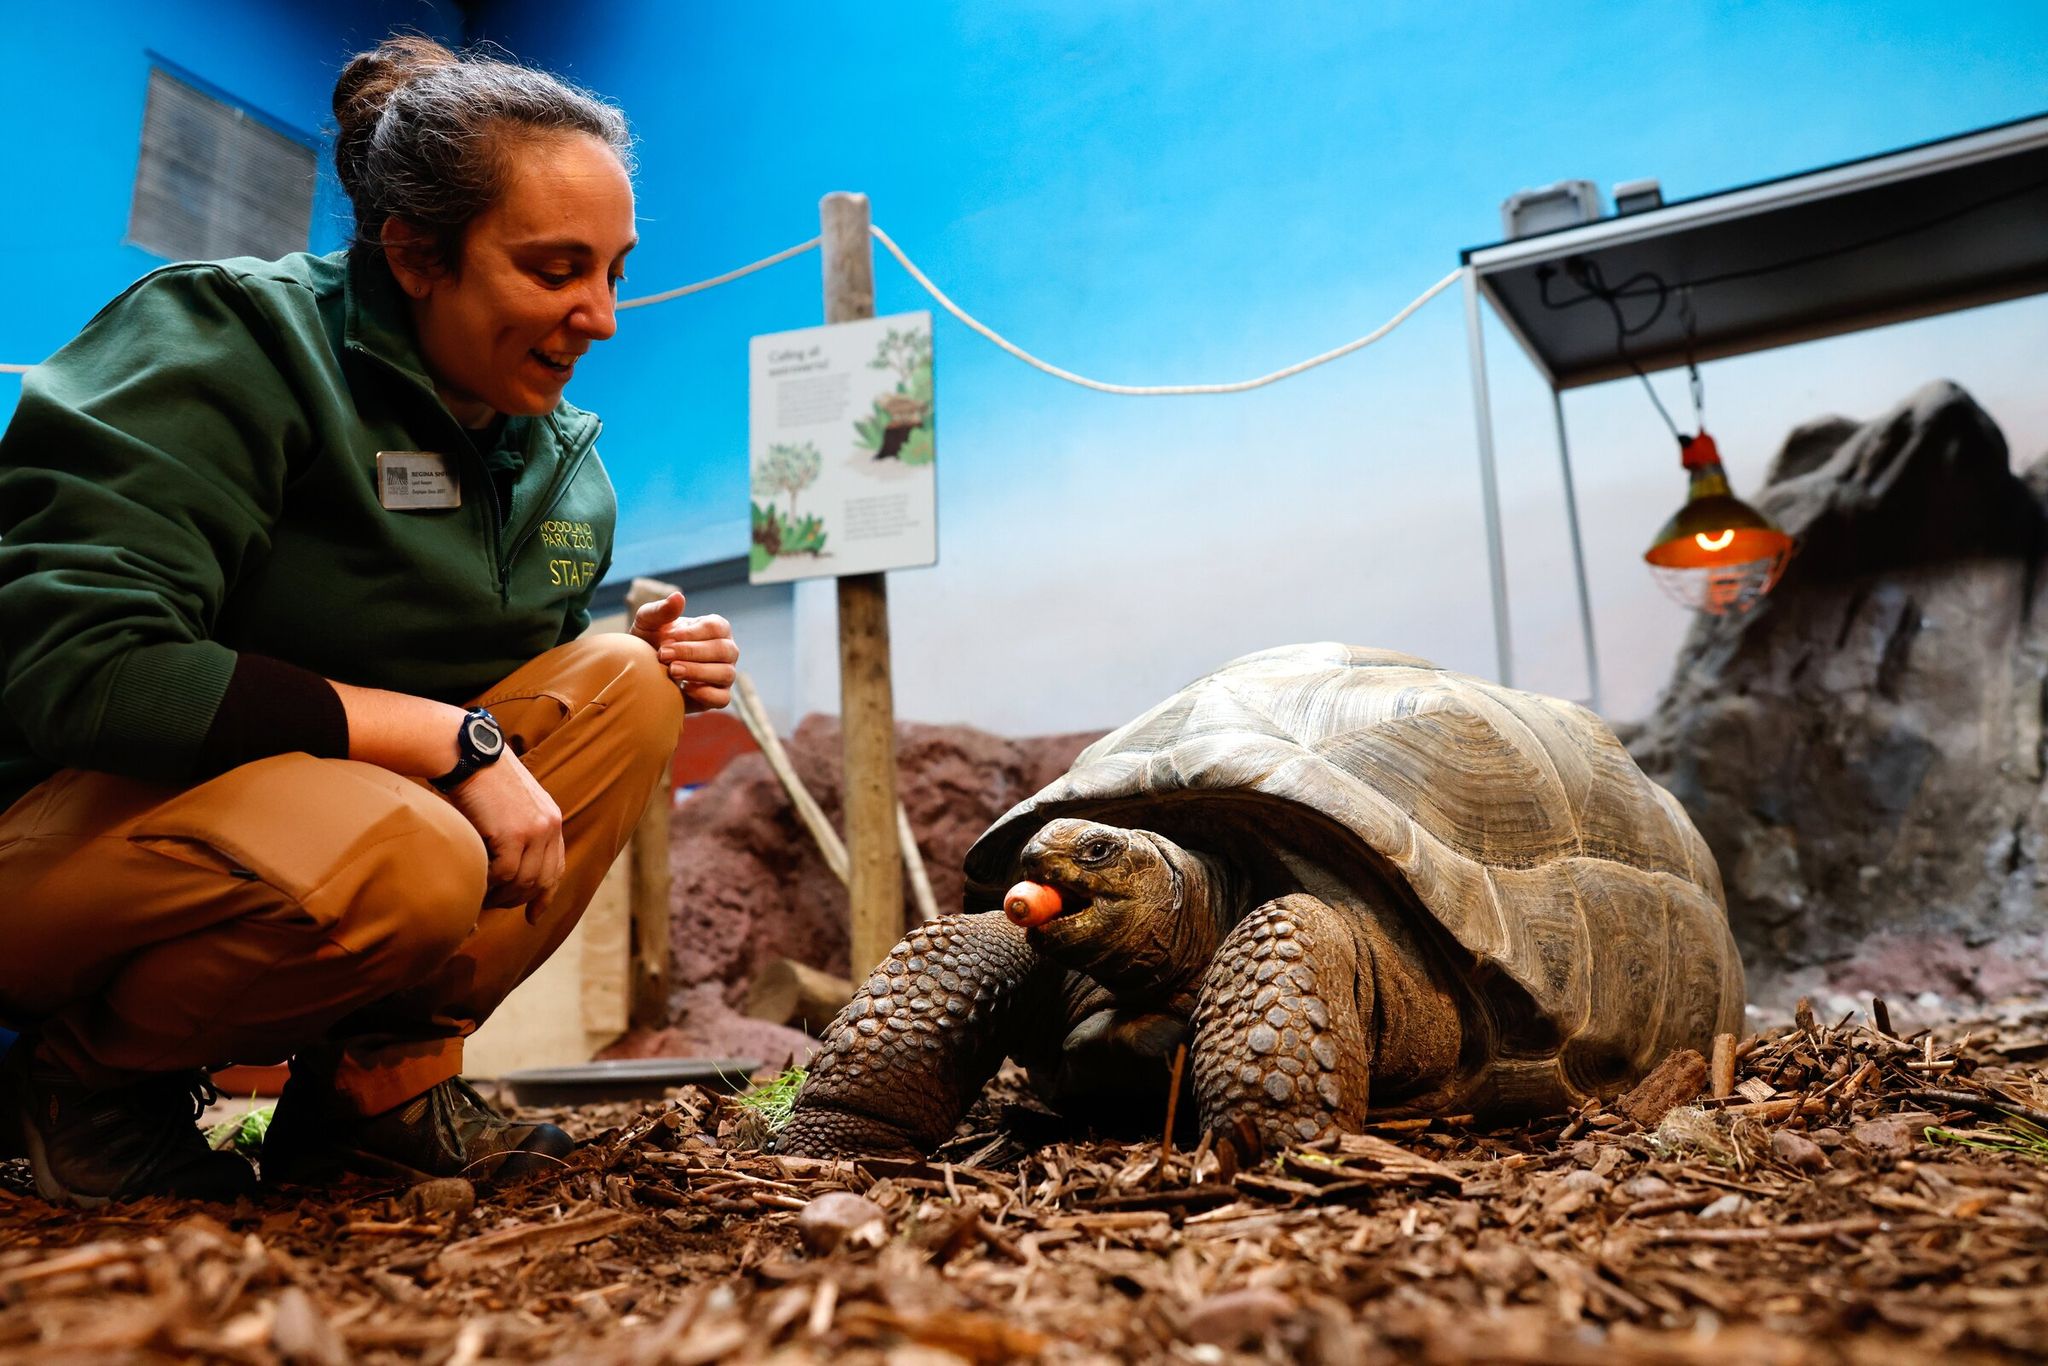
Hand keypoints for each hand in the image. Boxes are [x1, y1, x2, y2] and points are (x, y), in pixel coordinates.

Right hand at [444, 747, 564, 908]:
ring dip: (500, 895)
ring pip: (521, 881)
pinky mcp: (513, 834)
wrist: (468, 753)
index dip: (545, 896)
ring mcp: (534, 830)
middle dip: (517, 899)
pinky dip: (489, 883)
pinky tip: (476, 881)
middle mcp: (549, 825)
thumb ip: (518, 830)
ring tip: (481, 895)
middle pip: (540, 880)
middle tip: (493, 905)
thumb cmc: (479, 777)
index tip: (534, 917)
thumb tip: (507, 868)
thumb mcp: (510, 804)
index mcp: (551, 818)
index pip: (556, 867)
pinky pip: (503, 874)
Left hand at [630, 590, 739, 713]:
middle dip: (692, 653)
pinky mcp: (718, 696)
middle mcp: (726, 650)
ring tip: (671, 671)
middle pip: (724, 650)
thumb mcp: (647, 623)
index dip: (692, 634)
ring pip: (726, 674)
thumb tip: (678, 596)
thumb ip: (660, 610)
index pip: (717, 627)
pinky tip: (682, 688)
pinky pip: (722, 698)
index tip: (666, 639)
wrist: (641, 671)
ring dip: (697, 672)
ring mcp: (725, 674)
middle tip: (664, 656)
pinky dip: (705, 694)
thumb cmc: (648, 641)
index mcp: (715, 628)